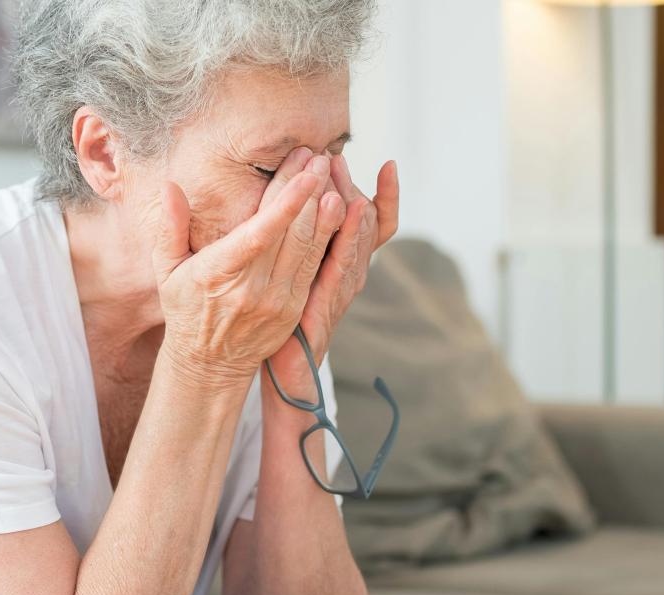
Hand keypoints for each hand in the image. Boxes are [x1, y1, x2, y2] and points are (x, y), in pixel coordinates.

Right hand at [154, 151, 345, 388]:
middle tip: (319, 155)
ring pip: (309, 248)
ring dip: (325, 209)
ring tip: (332, 173)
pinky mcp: (294, 308)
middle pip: (290, 232)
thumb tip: (169, 187)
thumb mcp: (167, 270)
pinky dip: (331, 236)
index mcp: (219, 273)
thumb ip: (170, 227)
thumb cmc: (185, 308)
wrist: (208, 363)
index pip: (259, 232)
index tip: (303, 170)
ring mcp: (278, 301)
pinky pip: (317, 266)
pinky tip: (338, 210)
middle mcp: (252, 288)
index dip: (285, 201)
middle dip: (308, 190)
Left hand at [265, 151, 398, 396]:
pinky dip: (350, 234)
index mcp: (341, 262)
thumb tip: (291, 201)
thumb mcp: (294, 276)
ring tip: (337, 168)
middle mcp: (350, 271)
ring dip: (349, 198)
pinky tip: (348, 208)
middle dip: (348, 184)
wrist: (286, 371)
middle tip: (332, 154)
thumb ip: (297, 240)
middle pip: (362, 219)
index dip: (379, 191)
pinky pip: (344, 263)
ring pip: (358, 235)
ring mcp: (345, 287)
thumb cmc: (284, 322)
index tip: (360, 157)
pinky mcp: (331, 301)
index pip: (372, 220)